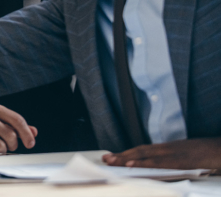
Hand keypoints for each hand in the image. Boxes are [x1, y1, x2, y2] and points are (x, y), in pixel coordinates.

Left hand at [103, 138, 220, 170]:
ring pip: (146, 156)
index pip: (144, 150)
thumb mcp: (189, 156)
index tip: (113, 156)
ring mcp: (174, 154)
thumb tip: (161, 167)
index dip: (128, 153)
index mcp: (170, 148)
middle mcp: (169, 149)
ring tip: (112, 161)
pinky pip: (159, 163)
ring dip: (127, 158)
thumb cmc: (209, 154)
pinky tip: (132, 164)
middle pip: (141, 151)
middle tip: (105, 159)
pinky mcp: (181, 161)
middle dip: (122, 155)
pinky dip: (144, 163)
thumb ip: (174, 160)